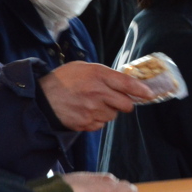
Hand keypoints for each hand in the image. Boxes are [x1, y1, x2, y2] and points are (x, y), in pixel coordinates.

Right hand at [39, 62, 153, 130]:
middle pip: (126, 104)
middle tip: (117, 99)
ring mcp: (92, 110)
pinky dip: (98, 119)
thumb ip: (104, 73)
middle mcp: (98, 93)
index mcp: (98, 75)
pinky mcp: (86, 123)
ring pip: (114, 115)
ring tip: (94, 103)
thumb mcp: (84, 67)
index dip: (141, 90)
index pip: (127, 83)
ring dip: (109, 110)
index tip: (149, 94)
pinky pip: (102, 124)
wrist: (42, 99)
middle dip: (125, 102)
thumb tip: (123, 81)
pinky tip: (87, 111)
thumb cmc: (63, 80)